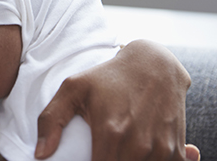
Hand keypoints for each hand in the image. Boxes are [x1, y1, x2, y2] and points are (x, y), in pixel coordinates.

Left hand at [35, 40, 199, 160]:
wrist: (154, 65)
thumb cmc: (108, 77)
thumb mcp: (73, 88)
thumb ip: (50, 120)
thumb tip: (40, 154)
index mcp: (110, 133)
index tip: (86, 158)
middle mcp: (138, 145)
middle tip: (98, 152)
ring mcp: (161, 148)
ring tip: (116, 151)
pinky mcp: (175, 149)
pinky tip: (140, 154)